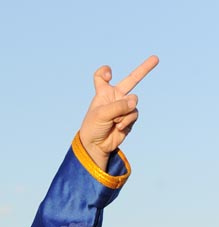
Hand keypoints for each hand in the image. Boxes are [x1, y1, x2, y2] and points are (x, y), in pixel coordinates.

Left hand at [79, 55, 158, 169]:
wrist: (96, 146)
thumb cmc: (93, 128)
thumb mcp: (101, 114)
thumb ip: (118, 106)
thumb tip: (134, 102)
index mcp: (104, 93)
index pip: (101, 77)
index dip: (104, 72)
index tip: (108, 74)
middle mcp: (115, 97)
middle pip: (132, 79)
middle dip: (144, 68)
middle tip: (156, 58)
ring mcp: (124, 107)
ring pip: (132, 102)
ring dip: (123, 113)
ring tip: (114, 122)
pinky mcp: (129, 118)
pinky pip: (133, 114)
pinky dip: (126, 121)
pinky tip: (118, 127)